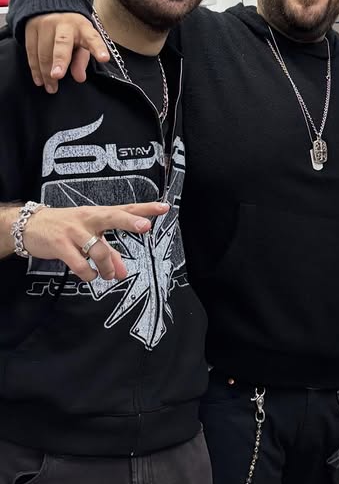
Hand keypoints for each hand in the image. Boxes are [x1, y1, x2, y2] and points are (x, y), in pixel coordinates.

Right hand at [21, 201, 169, 280]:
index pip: (125, 208)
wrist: (28, 225)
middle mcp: (88, 218)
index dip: (145, 209)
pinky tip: (90, 275)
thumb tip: (123, 274)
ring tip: (109, 275)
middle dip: (130, 222)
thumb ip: (109, 254)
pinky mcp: (60, 245)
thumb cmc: (65, 228)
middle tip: (146, 226)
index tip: (164, 208)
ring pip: (98, 249)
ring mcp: (74, 231)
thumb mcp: (89, 237)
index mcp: (98, 214)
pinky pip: (79, 263)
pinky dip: (88, 273)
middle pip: (112, 216)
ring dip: (108, 267)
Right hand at [25, 13, 109, 92]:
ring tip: (51, 87)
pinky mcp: (30, 28)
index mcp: (83, 27)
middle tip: (57, 76)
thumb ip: (82, 60)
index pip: (92, 38)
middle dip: (60, 60)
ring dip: (46, 72)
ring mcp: (45, 24)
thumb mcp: (82, 42)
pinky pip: (31, 51)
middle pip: (62, 43)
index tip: (104, 58)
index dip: (98, 48)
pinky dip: (35, 68)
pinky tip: (39, 80)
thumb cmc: (72, 31)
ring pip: (44, 50)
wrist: (49, 7)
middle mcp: (64, 24)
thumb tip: (80, 78)